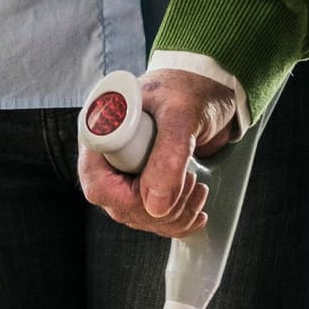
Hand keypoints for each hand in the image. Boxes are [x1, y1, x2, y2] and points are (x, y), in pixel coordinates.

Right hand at [78, 70, 237, 234]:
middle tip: (190, 180)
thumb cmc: (191, 88)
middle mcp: (111, 155)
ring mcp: (129, 171)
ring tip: (197, 186)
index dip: (130, 197)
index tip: (165, 186)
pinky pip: (156, 218)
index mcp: (105, 130)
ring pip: (141, 217)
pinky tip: (197, 207)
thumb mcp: (181, 114)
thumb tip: (155, 207)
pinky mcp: (149, 182)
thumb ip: (168, 155)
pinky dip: (179, 221)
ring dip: (174, 214)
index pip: (97, 184)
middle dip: (160, 207)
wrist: (211, 86)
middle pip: (121, 207)